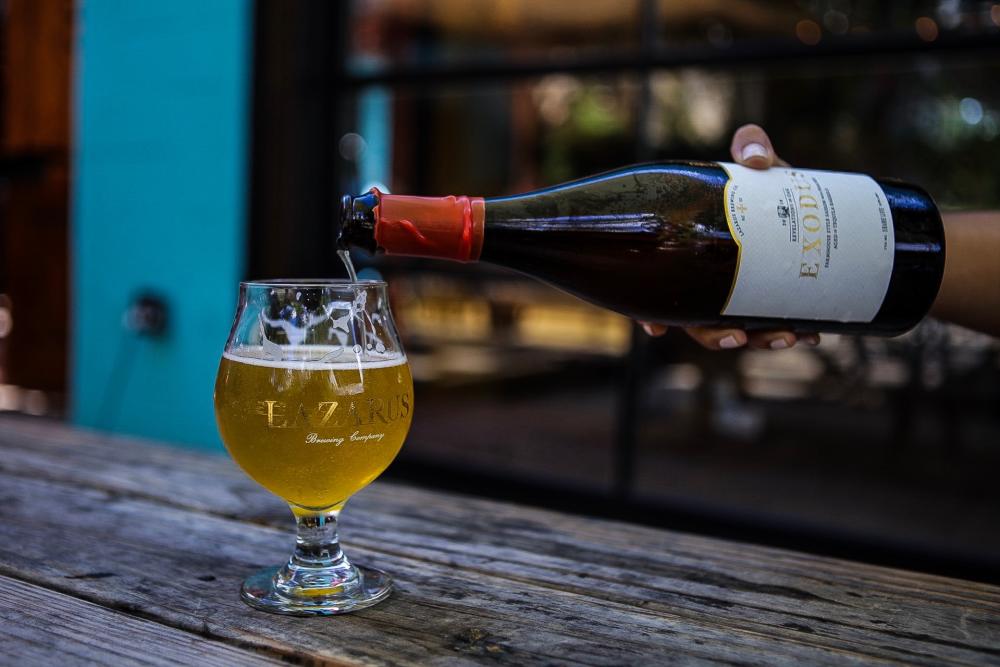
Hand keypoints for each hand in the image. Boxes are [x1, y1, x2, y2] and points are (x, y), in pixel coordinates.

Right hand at [640, 124, 819, 349]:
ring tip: (787, 337)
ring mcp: (741, 293)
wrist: (806, 192)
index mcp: (691, 254)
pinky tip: (813, 334)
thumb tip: (755, 157)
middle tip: (739, 337)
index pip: (658, 293)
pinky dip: (794, 330)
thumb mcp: (755, 163)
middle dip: (717, 336)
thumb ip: (752, 146)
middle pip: (700, 323)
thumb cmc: (763, 180)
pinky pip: (776, 322)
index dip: (650, 318)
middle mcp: (710, 282)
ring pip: (739, 329)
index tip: (657, 331)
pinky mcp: (773, 297)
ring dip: (759, 340)